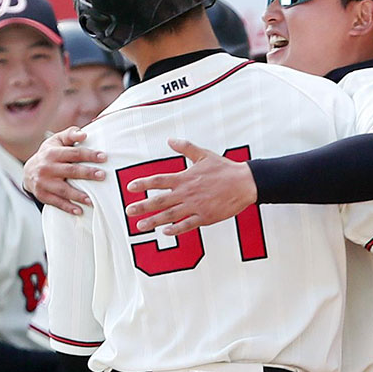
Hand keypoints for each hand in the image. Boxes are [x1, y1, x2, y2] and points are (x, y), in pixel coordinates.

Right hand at [22, 128, 106, 214]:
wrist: (28, 171)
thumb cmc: (49, 154)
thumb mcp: (57, 141)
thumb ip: (71, 134)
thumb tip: (84, 134)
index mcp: (52, 153)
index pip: (73, 153)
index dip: (89, 154)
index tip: (103, 157)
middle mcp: (47, 168)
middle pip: (70, 171)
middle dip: (87, 173)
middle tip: (102, 175)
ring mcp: (44, 183)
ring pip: (63, 190)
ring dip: (78, 195)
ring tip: (92, 199)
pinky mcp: (42, 195)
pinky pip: (56, 202)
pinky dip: (68, 207)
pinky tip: (79, 210)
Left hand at [125, 139, 255, 235]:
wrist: (244, 183)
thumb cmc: (224, 169)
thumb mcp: (204, 154)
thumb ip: (185, 147)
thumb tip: (170, 139)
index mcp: (185, 177)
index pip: (159, 180)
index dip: (143, 183)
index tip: (130, 187)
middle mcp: (187, 192)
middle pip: (160, 200)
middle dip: (142, 206)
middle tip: (128, 212)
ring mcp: (196, 206)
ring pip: (170, 215)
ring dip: (154, 221)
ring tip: (140, 226)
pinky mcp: (205, 217)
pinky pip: (187, 224)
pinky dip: (176, 229)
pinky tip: (165, 232)